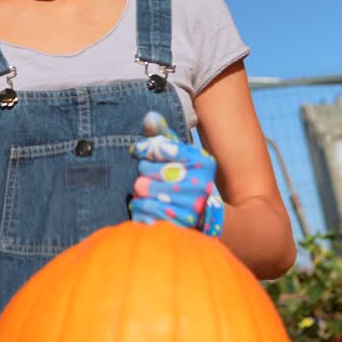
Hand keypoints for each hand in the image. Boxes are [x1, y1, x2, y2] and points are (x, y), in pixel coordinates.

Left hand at [129, 111, 223, 235]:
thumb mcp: (179, 154)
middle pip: (146, 170)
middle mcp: (200, 183)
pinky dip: (139, 208)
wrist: (202, 216)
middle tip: (149, 176)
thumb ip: (163, 135)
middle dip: (143, 172)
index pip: (160, 147)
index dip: (144, 148)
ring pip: (142, 190)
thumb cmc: (184, 177)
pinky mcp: (177, 224)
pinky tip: (146, 206)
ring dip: (139, 192)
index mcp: (203, 162)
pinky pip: (143, 210)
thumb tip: (149, 116)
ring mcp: (190, 206)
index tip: (139, 151)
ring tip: (148, 193)